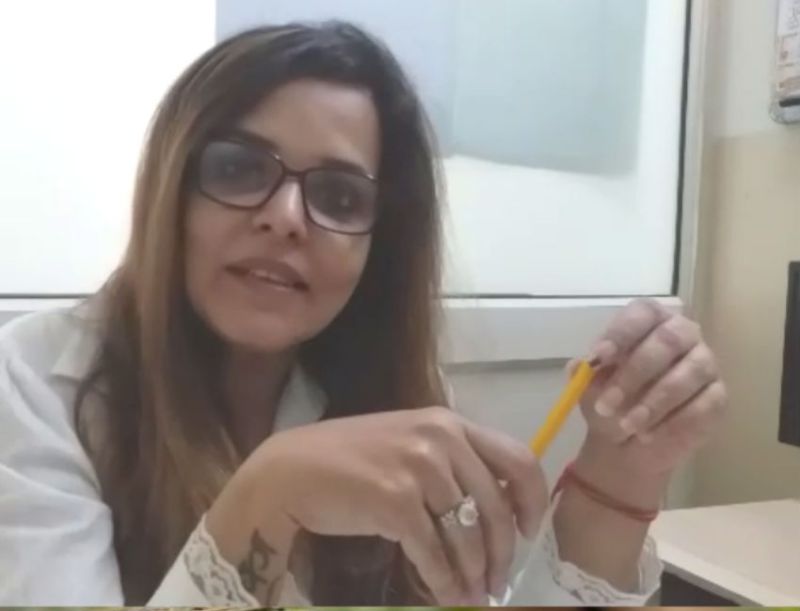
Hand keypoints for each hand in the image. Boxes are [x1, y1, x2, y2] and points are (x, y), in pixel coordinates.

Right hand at [209, 407, 546, 604]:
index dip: (533, 502)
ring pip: (467, 536)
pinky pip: (434, 553)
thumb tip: (499, 510)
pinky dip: (445, 583)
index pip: (518, 459)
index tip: (529, 532)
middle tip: (497, 581)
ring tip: (474, 596)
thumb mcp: (410, 445)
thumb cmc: (351, 459)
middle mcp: (439, 438)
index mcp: (449, 422)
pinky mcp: (394, 501)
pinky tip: (447, 597)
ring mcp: (417, 468)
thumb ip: (453, 465)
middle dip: (502, 553)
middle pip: (496, 507)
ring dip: (474, 575)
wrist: (291, 472)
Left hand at [573, 299, 726, 484]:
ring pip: (687, 374)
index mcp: (648, 322)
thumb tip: (583, 365)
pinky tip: (649, 435)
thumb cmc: (610, 401)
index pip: (642, 313)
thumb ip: (585, 373)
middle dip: (634, 373)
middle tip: (608, 403)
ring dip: (653, 403)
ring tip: (627, 425)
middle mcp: (682, 334)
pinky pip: (702, 406)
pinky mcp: (717, 397)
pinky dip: (672, 424)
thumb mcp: (589, 387)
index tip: (599, 358)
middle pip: (667, 340)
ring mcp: (705, 364)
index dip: (621, 333)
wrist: (627, 441)